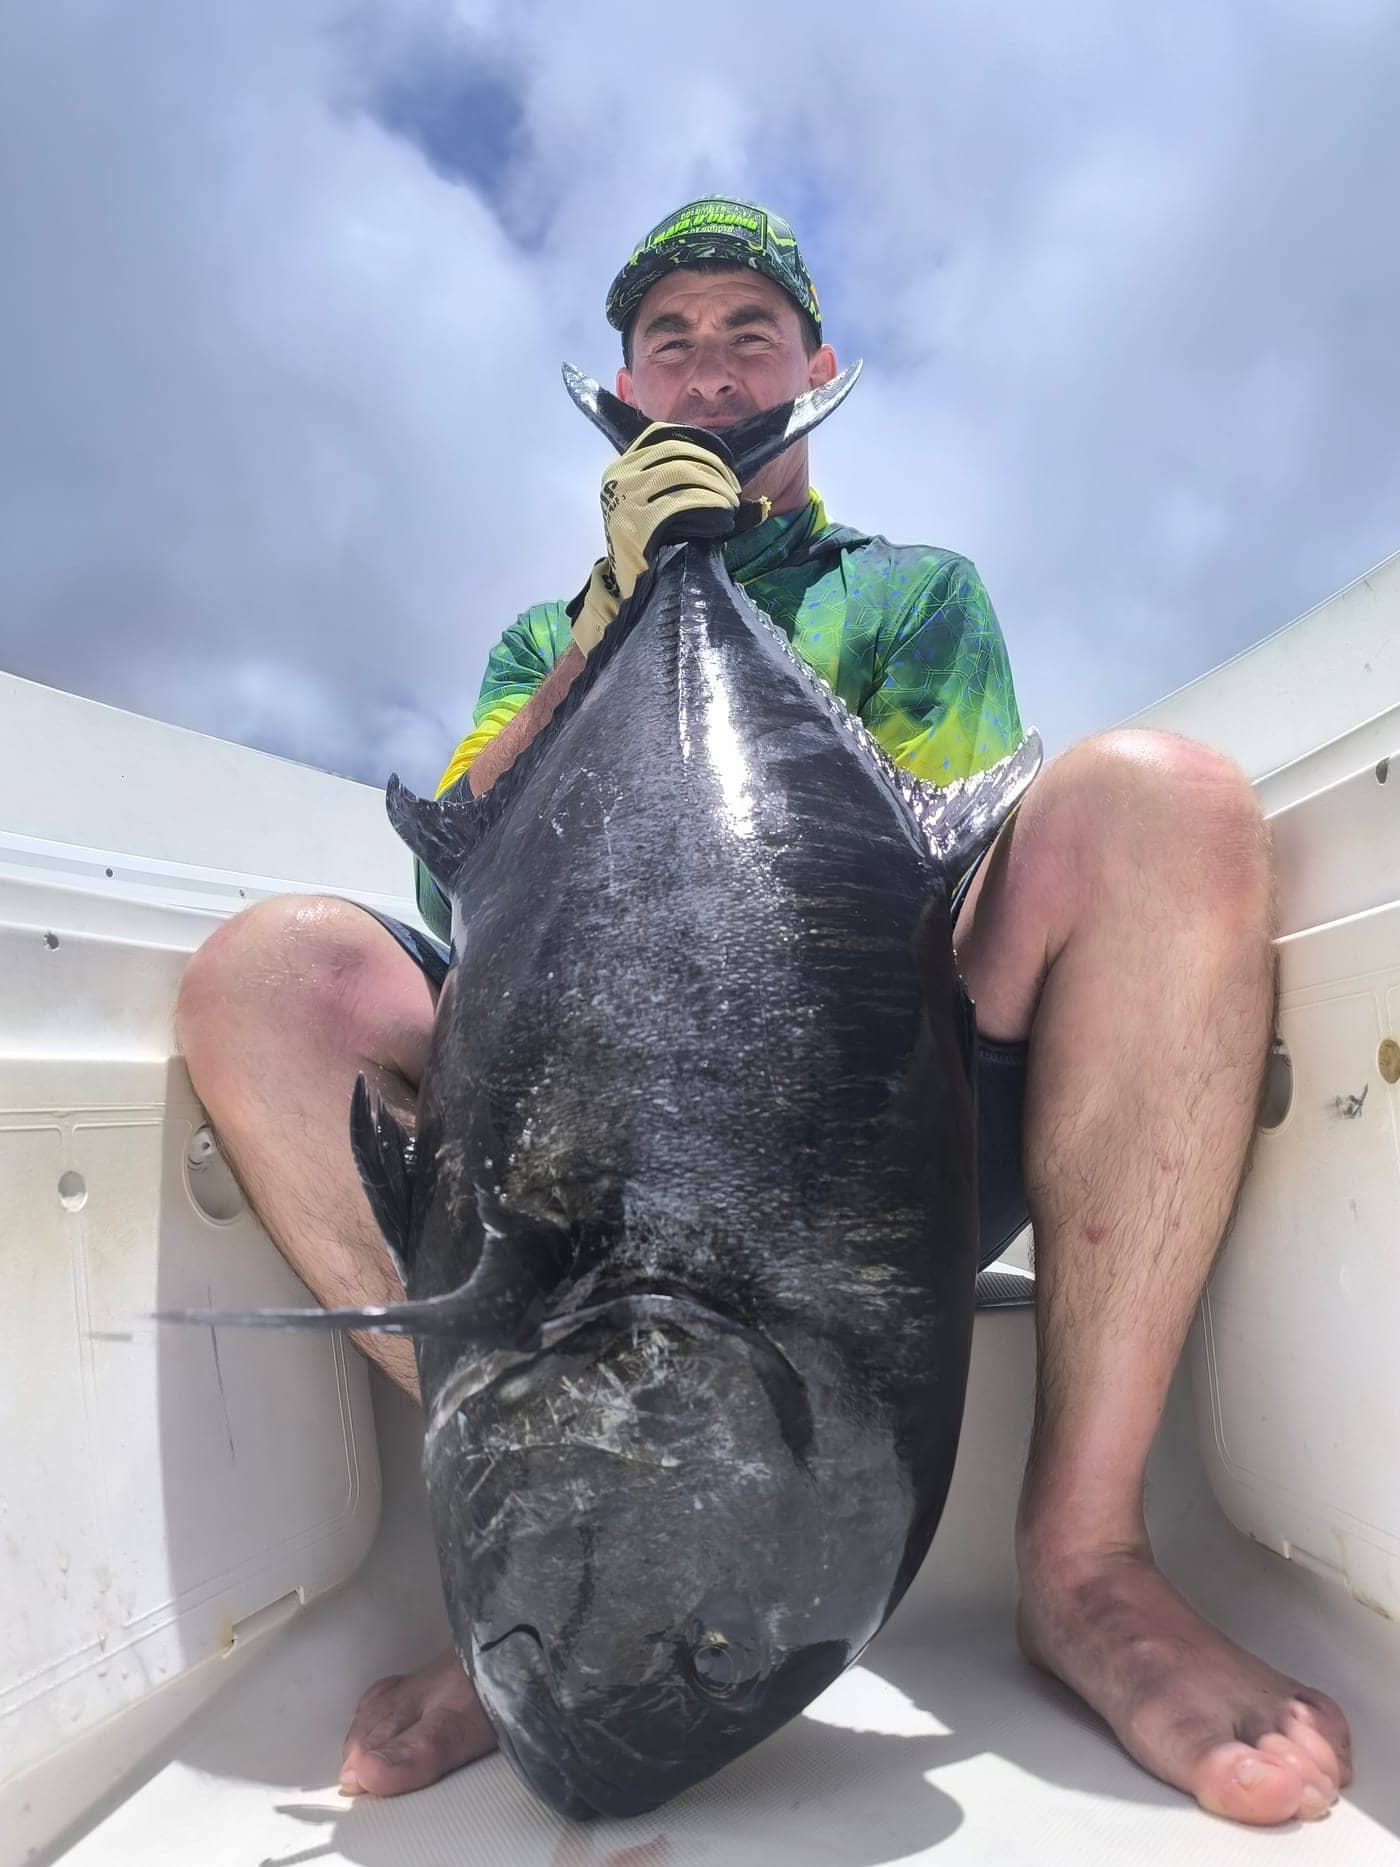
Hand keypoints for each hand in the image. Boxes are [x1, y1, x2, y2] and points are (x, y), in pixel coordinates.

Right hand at [568, 424, 743, 655]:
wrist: (632, 593)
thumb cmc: (652, 551)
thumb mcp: (656, 507)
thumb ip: (680, 483)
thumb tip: (730, 472)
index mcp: (620, 470)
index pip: (663, 437)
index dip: (699, 444)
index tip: (723, 462)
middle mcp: (617, 479)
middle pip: (677, 454)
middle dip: (715, 468)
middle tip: (734, 491)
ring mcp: (624, 500)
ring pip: (683, 472)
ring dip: (717, 486)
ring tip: (731, 505)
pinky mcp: (637, 522)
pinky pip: (684, 500)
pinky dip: (711, 504)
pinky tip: (724, 518)